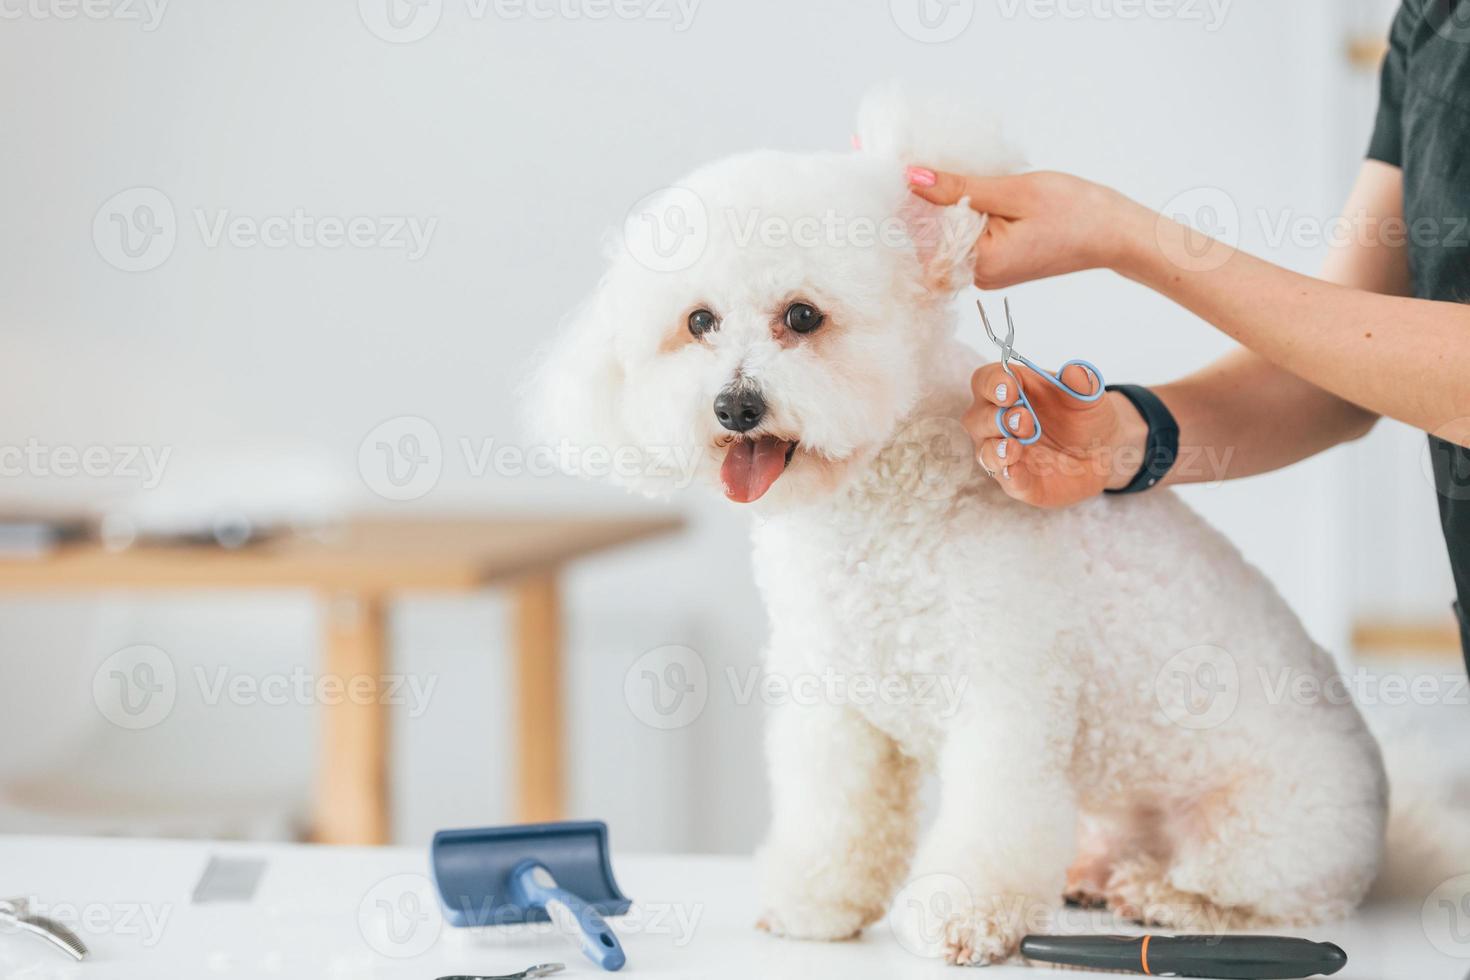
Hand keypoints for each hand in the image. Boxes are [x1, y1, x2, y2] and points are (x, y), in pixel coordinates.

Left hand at [906, 168, 1147, 288]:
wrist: (1116, 233)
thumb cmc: (1077, 211)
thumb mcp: (1013, 191)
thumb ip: (960, 187)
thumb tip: (912, 178)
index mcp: (982, 263)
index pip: (923, 234)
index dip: (898, 201)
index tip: (877, 167)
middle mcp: (980, 275)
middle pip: (930, 237)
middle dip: (910, 200)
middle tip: (885, 157)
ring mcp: (988, 270)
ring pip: (946, 234)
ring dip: (931, 204)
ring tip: (907, 164)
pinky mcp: (996, 261)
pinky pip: (965, 234)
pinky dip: (954, 210)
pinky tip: (943, 183)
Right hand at [962, 360, 1147, 506]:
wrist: (1101, 453)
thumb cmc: (1083, 418)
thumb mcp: (1090, 397)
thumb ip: (1083, 382)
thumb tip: (1074, 371)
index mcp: (1010, 390)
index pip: (985, 380)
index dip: (992, 383)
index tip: (1009, 389)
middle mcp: (997, 422)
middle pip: (977, 418)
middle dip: (996, 419)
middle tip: (1024, 420)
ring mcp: (1003, 453)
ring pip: (984, 451)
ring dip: (996, 449)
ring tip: (1014, 447)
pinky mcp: (1016, 481)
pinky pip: (1005, 479)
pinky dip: (1009, 475)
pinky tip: (1016, 471)